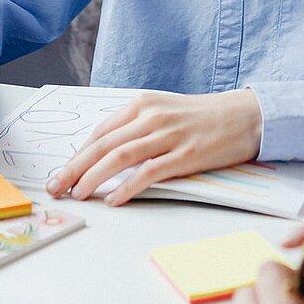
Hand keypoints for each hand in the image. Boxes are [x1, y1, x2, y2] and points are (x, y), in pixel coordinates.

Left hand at [47, 87, 261, 205]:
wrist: (247, 115)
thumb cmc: (204, 116)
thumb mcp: (165, 111)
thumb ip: (137, 127)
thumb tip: (105, 153)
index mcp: (144, 104)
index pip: (101, 132)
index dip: (76, 154)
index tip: (61, 173)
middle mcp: (152, 116)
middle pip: (104, 145)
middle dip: (74, 168)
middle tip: (56, 187)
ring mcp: (169, 135)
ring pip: (121, 157)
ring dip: (93, 177)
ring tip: (77, 194)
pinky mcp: (186, 154)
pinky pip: (150, 172)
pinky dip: (128, 186)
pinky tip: (115, 199)